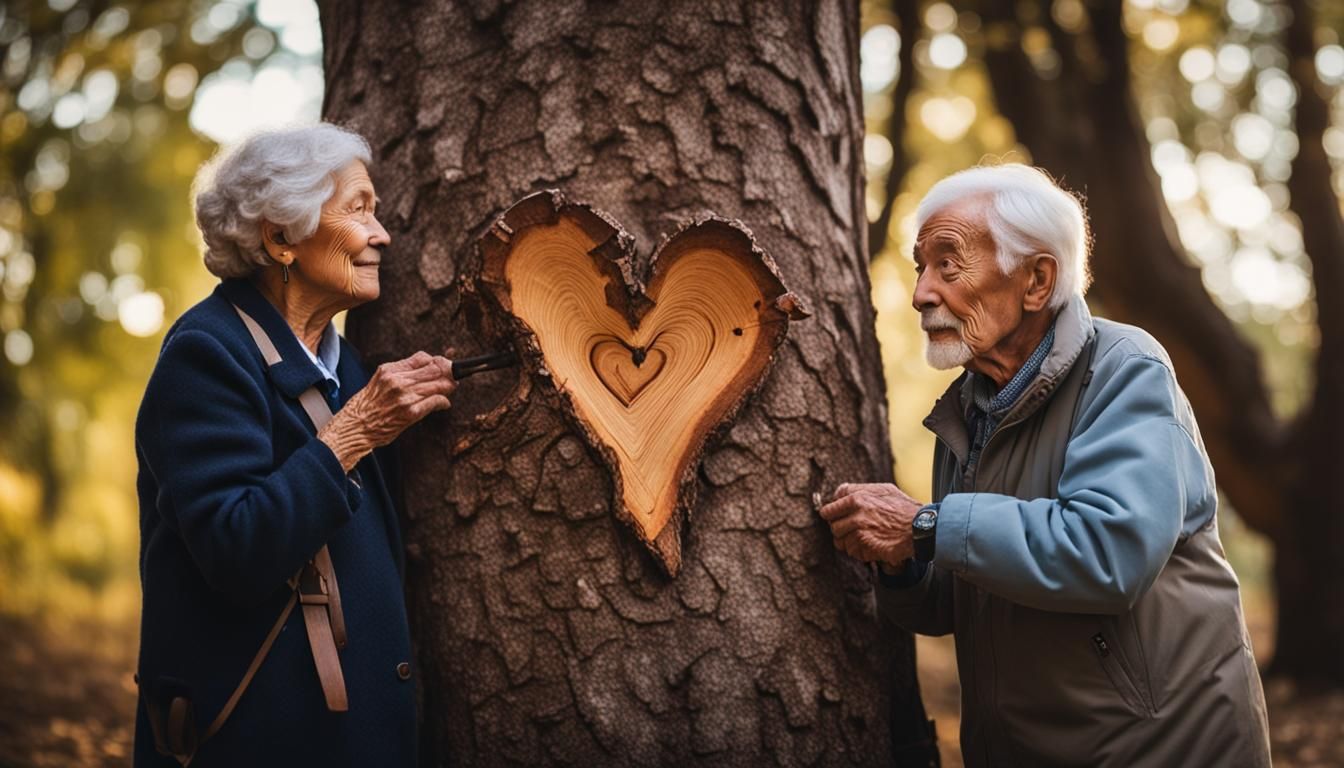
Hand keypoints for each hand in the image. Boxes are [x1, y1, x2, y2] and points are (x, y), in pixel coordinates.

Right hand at [319, 351, 455, 470]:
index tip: (442, 365)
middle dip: (448, 371)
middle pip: (434, 369)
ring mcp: (405, 397)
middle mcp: (398, 381)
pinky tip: (443, 403)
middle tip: (453, 376)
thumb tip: (425, 368)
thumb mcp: (379, 381)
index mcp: (389, 370)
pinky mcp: (411, 413)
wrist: (355, 428)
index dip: (436, 361)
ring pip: (439, 384)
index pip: (422, 358)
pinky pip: (436, 401)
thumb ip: (400, 374)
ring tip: (450, 389)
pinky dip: (444, 402)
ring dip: (449, 386)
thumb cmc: (366, 407)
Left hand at [817, 482, 923, 566]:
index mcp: (857, 499)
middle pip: (833, 527)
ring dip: (850, 543)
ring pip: (841, 542)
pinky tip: (872, 545)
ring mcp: (860, 533)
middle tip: (854, 530)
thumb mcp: (884, 490)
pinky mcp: (866, 548)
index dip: (832, 515)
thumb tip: (839, 493)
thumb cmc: (904, 508)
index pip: (828, 510)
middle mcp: (856, 515)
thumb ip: (859, 490)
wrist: (920, 527)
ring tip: (865, 538)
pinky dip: (861, 552)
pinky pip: (853, 553)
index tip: (836, 518)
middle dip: (842, 530)